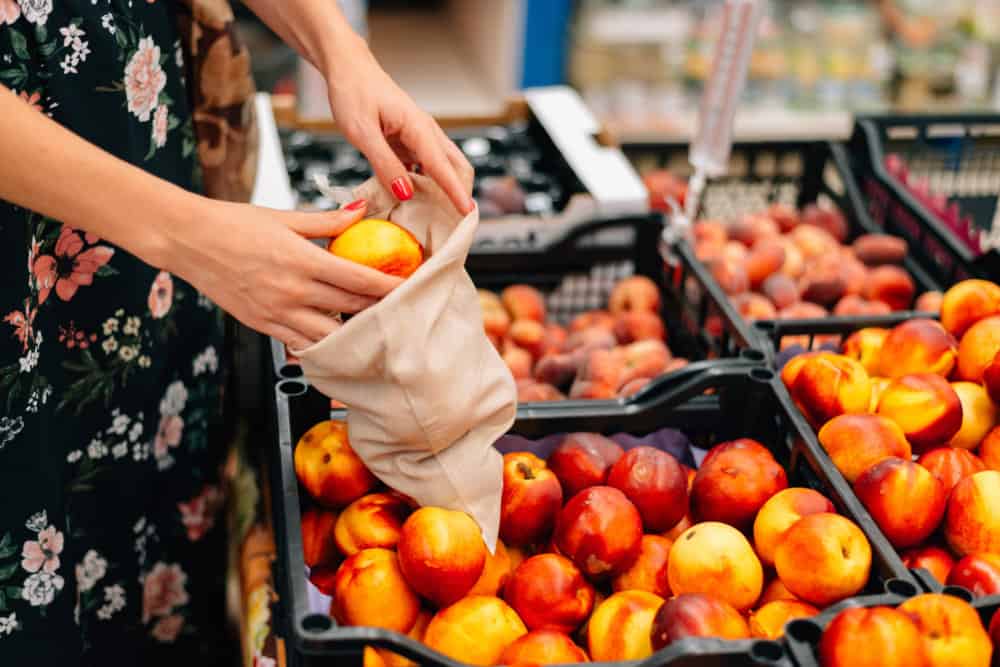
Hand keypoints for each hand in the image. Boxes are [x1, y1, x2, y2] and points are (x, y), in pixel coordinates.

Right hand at [164, 198, 400, 350]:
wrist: (187, 241)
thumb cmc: (233, 222)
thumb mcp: (283, 217)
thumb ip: (326, 221)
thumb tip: (360, 211)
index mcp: (303, 260)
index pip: (359, 279)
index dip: (390, 287)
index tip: (411, 289)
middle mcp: (293, 291)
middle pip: (351, 309)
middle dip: (381, 312)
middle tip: (404, 312)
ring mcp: (277, 313)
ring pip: (329, 336)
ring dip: (354, 335)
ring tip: (375, 331)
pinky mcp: (263, 326)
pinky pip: (301, 344)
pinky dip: (323, 345)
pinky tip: (337, 343)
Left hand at [325, 40, 474, 215]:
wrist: (348, 70)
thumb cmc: (353, 92)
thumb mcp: (362, 132)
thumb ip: (385, 164)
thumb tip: (406, 193)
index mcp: (418, 127)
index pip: (443, 166)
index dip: (455, 192)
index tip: (467, 213)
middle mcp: (426, 132)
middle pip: (457, 166)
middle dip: (460, 193)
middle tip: (455, 222)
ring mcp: (420, 137)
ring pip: (444, 167)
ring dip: (444, 191)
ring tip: (437, 217)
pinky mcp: (410, 142)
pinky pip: (426, 167)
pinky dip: (427, 185)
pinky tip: (415, 200)